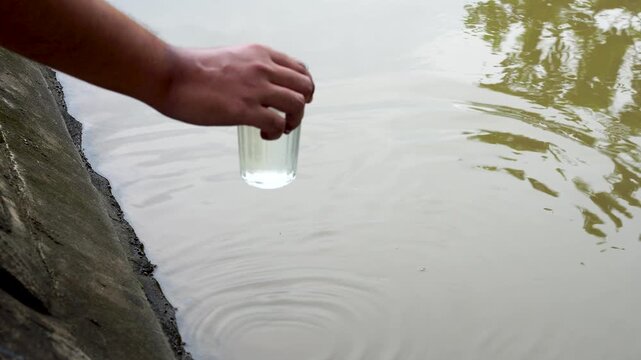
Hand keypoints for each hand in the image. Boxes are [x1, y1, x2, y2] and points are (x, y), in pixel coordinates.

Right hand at [155, 44, 314, 139]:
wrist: (171, 74)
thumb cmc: (191, 68)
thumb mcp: (230, 57)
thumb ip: (248, 68)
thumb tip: (253, 85)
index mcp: (260, 54)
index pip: (298, 68)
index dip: (303, 86)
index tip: (298, 97)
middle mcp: (263, 68)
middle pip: (304, 87)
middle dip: (303, 105)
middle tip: (291, 116)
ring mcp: (256, 89)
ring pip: (297, 105)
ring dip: (294, 121)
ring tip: (281, 128)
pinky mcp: (245, 110)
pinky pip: (277, 124)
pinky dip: (277, 133)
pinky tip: (265, 135)